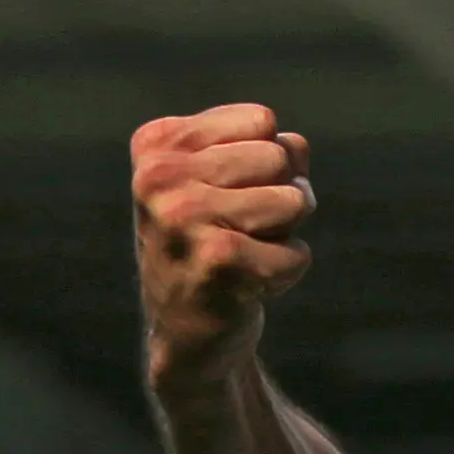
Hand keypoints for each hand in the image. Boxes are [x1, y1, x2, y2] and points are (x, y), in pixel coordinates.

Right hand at [131, 103, 315, 392]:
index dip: (269, 164)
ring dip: (286, 235)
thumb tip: (296, 148)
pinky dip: (286, 274)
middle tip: (242, 232)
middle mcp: (159, 175)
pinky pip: (297, 253)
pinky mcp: (216, 260)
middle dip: (282, 199)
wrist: (187, 331)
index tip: (231, 197)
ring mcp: (183, 216)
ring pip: (295, 201)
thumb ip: (269, 149)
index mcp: (157, 143)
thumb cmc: (215, 245)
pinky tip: (246, 286)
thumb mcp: (229, 182)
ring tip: (245, 256)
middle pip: (281, 157)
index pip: (262, 121)